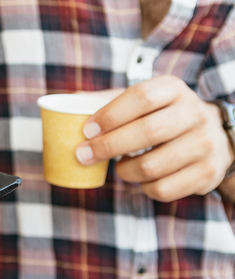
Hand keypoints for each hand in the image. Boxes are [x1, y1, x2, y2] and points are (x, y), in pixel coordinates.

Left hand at [76, 76, 234, 201]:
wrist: (213, 138)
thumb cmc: (161, 117)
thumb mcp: (142, 101)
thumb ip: (106, 101)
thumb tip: (64, 103)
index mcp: (174, 89)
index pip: (141, 97)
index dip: (110, 115)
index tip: (86, 130)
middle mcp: (195, 113)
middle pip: (147, 132)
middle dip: (107, 147)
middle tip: (82, 155)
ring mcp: (205, 144)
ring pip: (152, 166)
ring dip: (124, 171)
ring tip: (119, 167)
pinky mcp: (207, 174)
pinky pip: (162, 189)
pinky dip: (144, 188)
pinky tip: (142, 178)